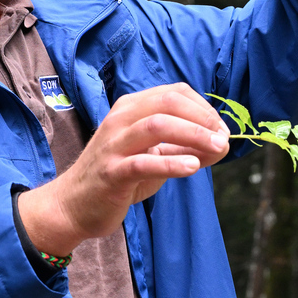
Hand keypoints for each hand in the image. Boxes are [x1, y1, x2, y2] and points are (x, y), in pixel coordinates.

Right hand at [17, 83, 229, 257]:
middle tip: (223, 138)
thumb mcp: (153, 155)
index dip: (204, 108)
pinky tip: (192, 167)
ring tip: (217, 149)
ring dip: (194, 134)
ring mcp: (114, 144)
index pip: (174, 92)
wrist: (75, 204)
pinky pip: (143, 162)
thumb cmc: (119, 175)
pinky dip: (172, 163)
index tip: (222, 129)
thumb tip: (223, 142)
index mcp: (131, 108)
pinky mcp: (111, 172)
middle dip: (202, 118)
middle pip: (167, 102)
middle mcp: (121, 119)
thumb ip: (184, 146)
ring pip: (157, 125)